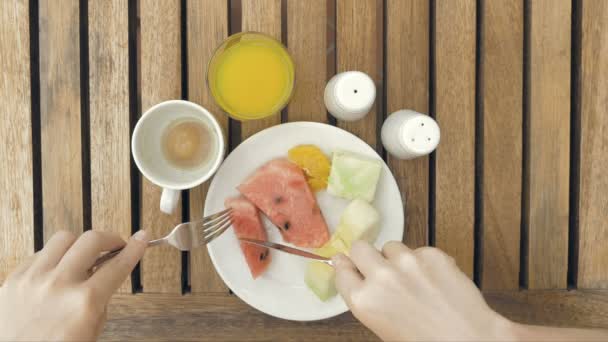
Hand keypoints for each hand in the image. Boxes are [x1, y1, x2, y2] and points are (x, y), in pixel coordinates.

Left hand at [0, 229, 148, 340]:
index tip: (141, 238)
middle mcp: (59, 286)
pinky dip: (53, 258)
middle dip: (110, 239)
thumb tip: (106, 271)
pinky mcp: (13, 279)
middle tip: (114, 245)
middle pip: (92, 240)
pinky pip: (39, 253)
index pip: (118, 265)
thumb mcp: (92, 330)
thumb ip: (100, 299)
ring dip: (79, 245)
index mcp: (84, 303)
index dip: (134, 248)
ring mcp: (33, 279)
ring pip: (63, 238)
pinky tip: (57, 271)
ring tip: (82, 257)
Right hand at [332, 241, 513, 340]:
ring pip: (391, 246)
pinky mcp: (432, 254)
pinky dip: (423, 261)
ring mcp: (407, 262)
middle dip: (366, 256)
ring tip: (414, 279)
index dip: (346, 267)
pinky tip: (434, 280)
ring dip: (396, 258)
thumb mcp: (384, 326)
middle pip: (360, 248)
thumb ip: (368, 299)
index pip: (341, 270)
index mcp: (364, 301)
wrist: (468, 339)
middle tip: (379, 267)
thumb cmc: (425, 341)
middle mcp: (381, 277)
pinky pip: (418, 250)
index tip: (348, 264)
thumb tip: (357, 276)